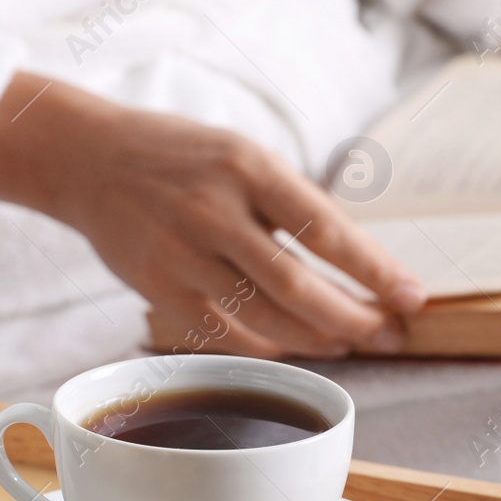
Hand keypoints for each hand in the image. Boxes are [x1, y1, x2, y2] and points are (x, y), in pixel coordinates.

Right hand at [0, 73, 425, 357]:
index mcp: (248, 166)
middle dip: (354, 318)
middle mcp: (215, 211)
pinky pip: (223, 333)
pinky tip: (291, 345)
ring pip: (265, 317)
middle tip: (390, 334)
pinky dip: (265, 345)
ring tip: (349, 341)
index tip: (412, 296)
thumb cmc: (180, 157)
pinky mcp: (157, 288)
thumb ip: (289, 204)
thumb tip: (355, 263)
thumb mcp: (241, 155)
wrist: (87, 161)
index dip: (375, 271)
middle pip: (299, 285)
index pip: (326, 230)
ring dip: (316, 337)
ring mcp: (183, 254)